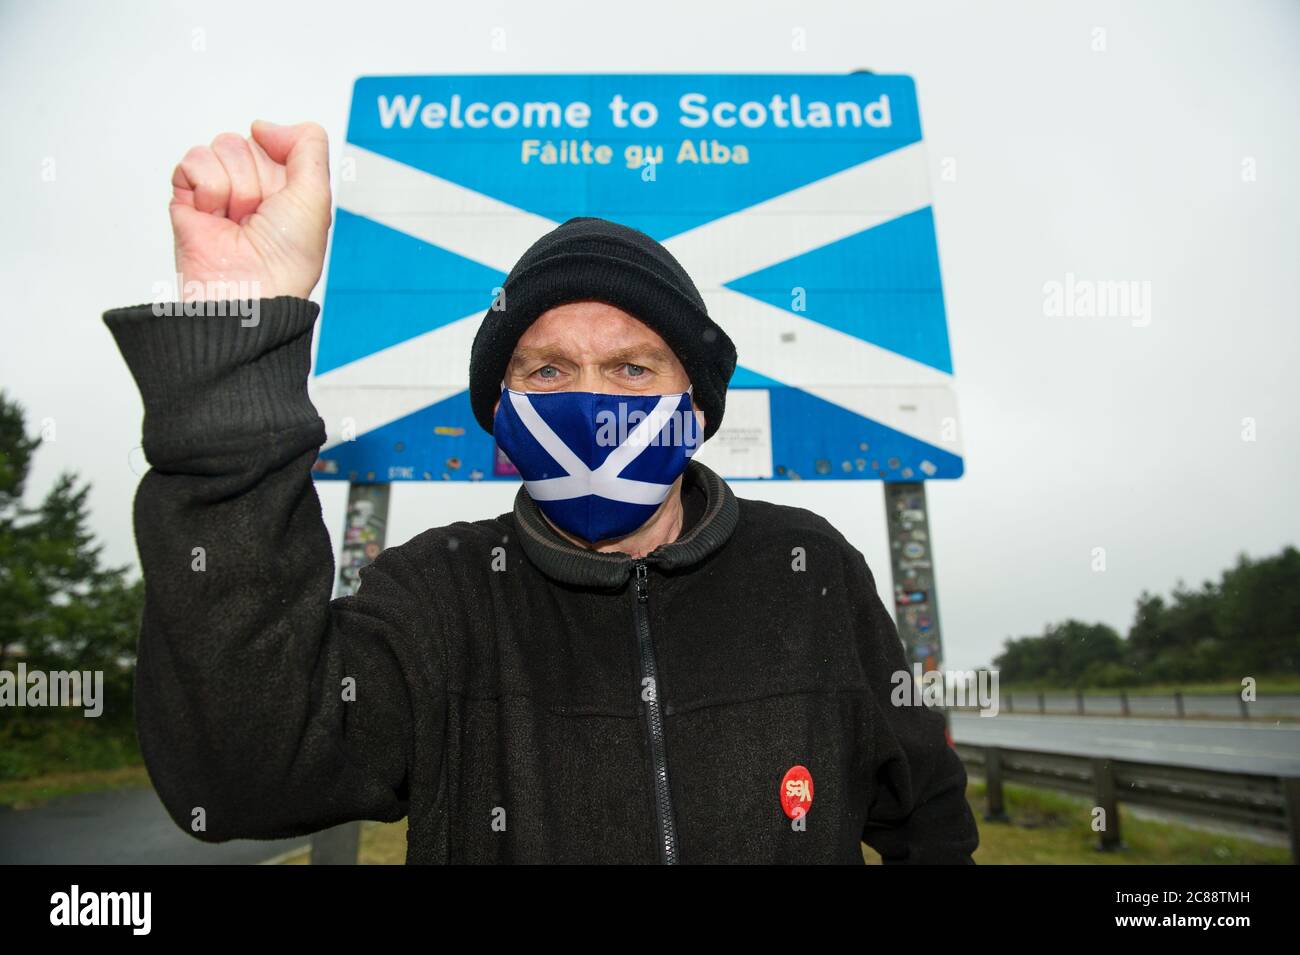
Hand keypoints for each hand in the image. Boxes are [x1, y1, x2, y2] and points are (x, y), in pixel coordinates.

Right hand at [169, 120, 330, 301]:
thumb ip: (308, 144)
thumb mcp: (317, 194)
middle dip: (257, 178)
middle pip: (247, 141)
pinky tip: (214, 215)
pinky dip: (208, 189)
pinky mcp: (187, 195)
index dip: (281, 159)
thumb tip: (264, 126)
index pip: (276, 139)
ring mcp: (217, 189)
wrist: (249, 288)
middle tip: (258, 214)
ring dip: (235, 187)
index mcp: (284, 185)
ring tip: (237, 220)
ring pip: (222, 147)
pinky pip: (193, 161)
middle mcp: (252, 185)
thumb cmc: (287, 256)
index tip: (285, 193)